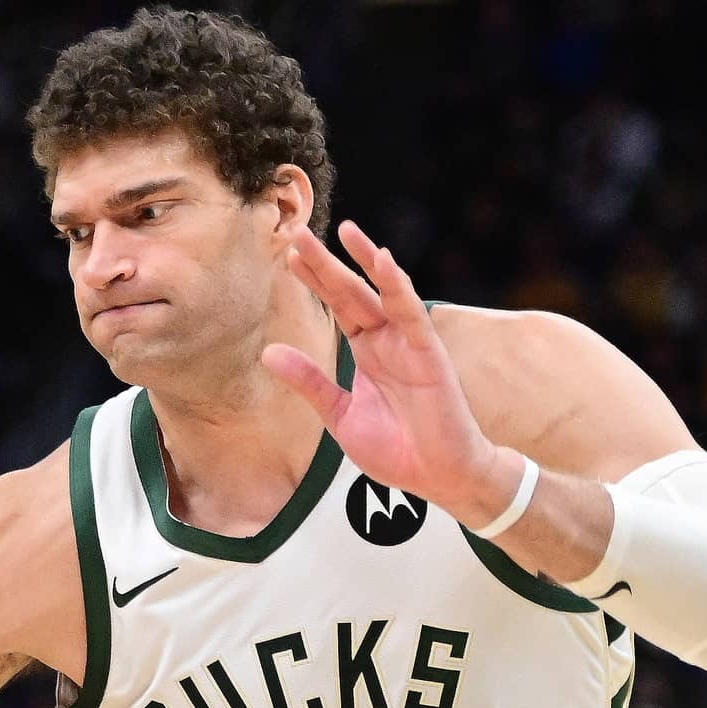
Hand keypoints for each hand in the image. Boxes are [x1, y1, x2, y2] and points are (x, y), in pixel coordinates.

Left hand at [260, 221, 513, 525]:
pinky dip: (398, 287)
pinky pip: (412, 314)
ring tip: (342, 230)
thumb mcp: (339, 414)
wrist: (438, 477)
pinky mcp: (429, 354)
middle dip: (325, 263)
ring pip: (381, 293)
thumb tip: (268, 352)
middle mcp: (386, 339)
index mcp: (365, 351)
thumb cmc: (396, 448)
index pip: (335, 306)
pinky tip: (382, 261)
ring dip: (362, 261)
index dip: (314, 280)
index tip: (287, 254)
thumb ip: (309, 382)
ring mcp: (408, 343)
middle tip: (297, 232)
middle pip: (351, 292)